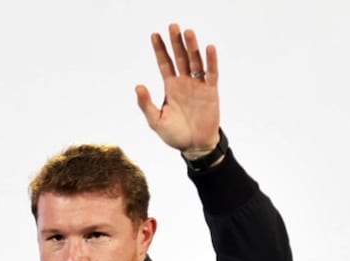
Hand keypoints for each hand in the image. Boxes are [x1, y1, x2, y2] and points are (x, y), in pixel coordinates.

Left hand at [135, 24, 220, 156]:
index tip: (154, 35)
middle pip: (179, 57)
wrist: (194, 147)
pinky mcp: (211, 92)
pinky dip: (210, 61)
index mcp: (171, 87)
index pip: (164, 63)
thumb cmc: (175, 135)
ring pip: (195, 62)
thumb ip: (146, 104)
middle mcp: (184, 83)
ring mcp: (198, 86)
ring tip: (187, 32)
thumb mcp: (155, 120)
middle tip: (172, 25)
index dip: (159, 50)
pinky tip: (208, 48)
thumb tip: (138, 86)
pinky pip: (211, 74)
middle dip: (175, 42)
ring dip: (192, 47)